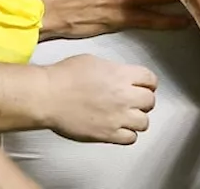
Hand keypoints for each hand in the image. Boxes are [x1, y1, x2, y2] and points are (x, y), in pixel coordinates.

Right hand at [40, 55, 157, 144]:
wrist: (49, 96)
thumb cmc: (64, 76)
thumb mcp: (93, 61)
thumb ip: (113, 70)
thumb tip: (118, 76)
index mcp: (122, 75)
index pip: (150, 80)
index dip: (147, 83)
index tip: (143, 86)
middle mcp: (124, 96)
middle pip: (150, 102)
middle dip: (143, 101)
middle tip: (133, 102)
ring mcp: (118, 117)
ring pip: (144, 123)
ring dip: (136, 119)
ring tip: (125, 117)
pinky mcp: (108, 134)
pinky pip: (131, 138)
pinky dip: (127, 134)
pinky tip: (117, 128)